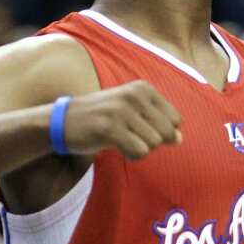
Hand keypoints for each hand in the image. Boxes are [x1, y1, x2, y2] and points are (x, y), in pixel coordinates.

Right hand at [64, 80, 181, 160]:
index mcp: (143, 88)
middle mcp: (134, 95)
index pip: (175, 120)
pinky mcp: (110, 128)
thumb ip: (159, 123)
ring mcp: (121, 111)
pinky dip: (131, 155)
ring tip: (120, 139)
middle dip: (152, 142)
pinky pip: (139, 152)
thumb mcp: (133, 113)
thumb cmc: (103, 118)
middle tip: (129, 136)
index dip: (161, 131)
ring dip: (139, 148)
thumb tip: (179, 139)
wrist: (64, 121)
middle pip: (166, 133)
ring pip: (153, 144)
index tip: (139, 128)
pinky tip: (116, 146)